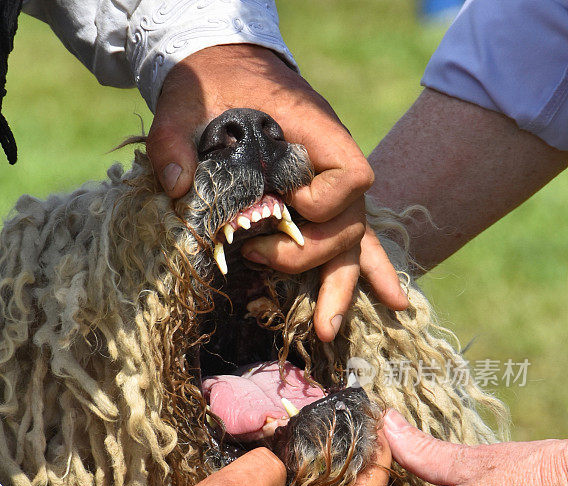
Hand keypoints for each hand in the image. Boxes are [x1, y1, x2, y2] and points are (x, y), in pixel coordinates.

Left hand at [146, 43, 406, 341]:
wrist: (226, 72)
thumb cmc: (213, 85)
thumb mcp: (186, 101)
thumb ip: (175, 140)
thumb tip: (176, 187)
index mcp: (314, 133)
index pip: (351, 174)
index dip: (325, 201)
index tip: (285, 205)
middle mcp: (330, 166)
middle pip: (349, 223)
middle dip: (309, 255)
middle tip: (257, 258)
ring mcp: (326, 190)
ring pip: (352, 245)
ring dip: (341, 290)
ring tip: (325, 330)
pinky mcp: (314, 207)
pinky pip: (350, 245)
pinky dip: (368, 274)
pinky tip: (393, 305)